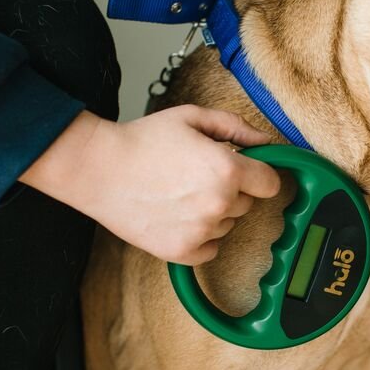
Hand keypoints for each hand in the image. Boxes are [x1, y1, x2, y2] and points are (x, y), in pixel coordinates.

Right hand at [20, 106, 281, 264]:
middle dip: (231, 190)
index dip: (259, 174)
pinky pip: (210, 249)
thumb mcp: (192, 118)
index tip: (246, 172)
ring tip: (180, 194)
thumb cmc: (142, 141)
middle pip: (247, 204)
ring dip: (213, 213)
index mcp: (227, 170)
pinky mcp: (182, 251)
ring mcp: (201, 231)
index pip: (270, 184)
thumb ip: (236, 127)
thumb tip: (265, 141)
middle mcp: (219, 204)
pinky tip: (177, 217)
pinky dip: (200, 237)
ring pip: (227, 225)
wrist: (98, 169)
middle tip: (197, 176)